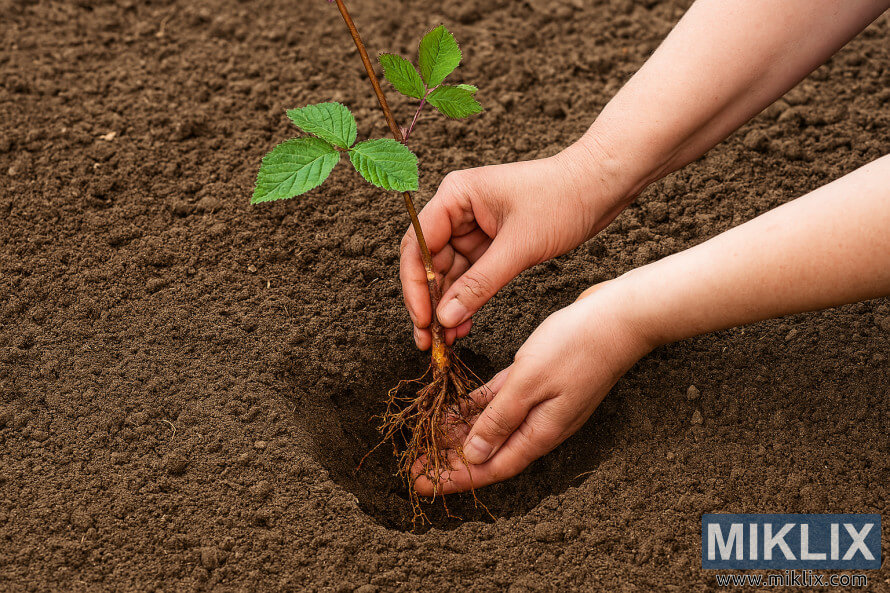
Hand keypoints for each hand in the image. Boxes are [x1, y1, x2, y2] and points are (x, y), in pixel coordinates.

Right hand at [400, 140, 630, 348]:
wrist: (602, 186)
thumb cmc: (563, 198)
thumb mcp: (520, 246)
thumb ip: (480, 284)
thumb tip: (445, 318)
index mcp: (455, 195)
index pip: (418, 244)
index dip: (415, 286)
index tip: (422, 319)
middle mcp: (458, 210)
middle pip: (428, 262)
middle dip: (429, 302)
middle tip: (430, 339)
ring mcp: (474, 227)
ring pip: (448, 274)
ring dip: (448, 306)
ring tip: (447, 341)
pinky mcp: (492, 243)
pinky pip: (470, 276)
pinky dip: (467, 300)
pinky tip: (464, 326)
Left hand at [412, 280, 651, 494]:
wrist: (621, 317)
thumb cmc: (579, 346)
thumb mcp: (530, 382)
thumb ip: (500, 419)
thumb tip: (474, 455)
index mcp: (540, 431)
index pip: (490, 466)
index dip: (455, 478)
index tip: (422, 484)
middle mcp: (540, 424)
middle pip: (487, 452)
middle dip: (450, 461)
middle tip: (414, 466)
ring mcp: (541, 403)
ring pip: (490, 426)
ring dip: (458, 434)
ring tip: (426, 439)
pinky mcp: (538, 380)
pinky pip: (499, 400)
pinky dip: (477, 406)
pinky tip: (453, 407)